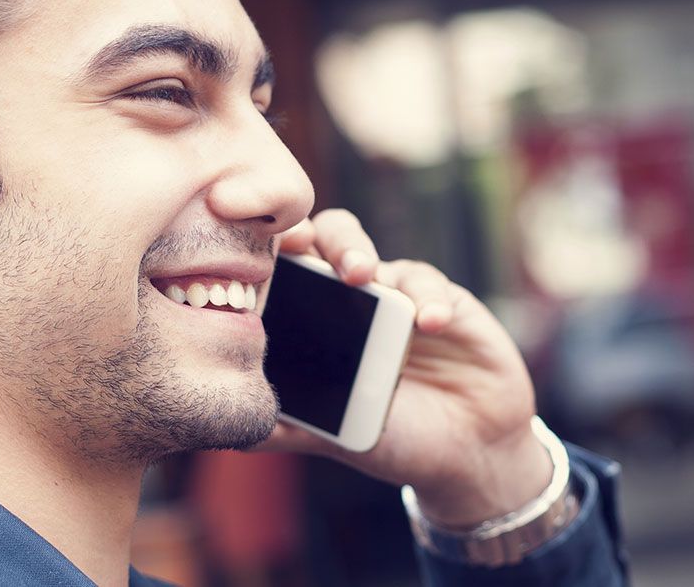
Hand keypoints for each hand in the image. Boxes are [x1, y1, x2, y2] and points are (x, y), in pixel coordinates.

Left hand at [253, 209, 552, 526]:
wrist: (466, 454)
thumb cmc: (394, 437)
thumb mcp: (332, 437)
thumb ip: (283, 427)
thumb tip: (227, 427)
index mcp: (321, 320)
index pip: (292, 269)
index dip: (271, 253)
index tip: (255, 258)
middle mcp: (358, 299)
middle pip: (331, 239)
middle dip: (318, 239)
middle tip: (306, 249)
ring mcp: (401, 297)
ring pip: (377, 253)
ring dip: (362, 255)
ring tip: (361, 276)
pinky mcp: (448, 303)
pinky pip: (432, 286)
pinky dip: (429, 299)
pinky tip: (428, 322)